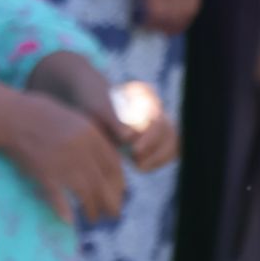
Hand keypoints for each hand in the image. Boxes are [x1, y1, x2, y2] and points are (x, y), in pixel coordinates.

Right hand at [0, 91, 124, 225]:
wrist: (7, 114)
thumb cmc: (36, 111)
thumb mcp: (70, 116)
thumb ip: (89, 135)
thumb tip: (103, 158)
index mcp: (90, 133)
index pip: (115, 165)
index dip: (119, 184)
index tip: (119, 193)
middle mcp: (81, 149)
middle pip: (104, 184)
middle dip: (111, 203)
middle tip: (112, 214)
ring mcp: (63, 162)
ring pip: (86, 194)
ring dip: (92, 210)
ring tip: (92, 218)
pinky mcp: (44, 173)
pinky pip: (59, 198)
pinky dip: (64, 211)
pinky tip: (69, 220)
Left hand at [26, 54, 178, 173]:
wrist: (86, 98)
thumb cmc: (89, 100)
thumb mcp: (95, 105)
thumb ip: (111, 118)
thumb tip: (126, 138)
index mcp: (144, 93)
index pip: (157, 116)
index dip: (150, 135)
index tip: (132, 148)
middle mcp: (156, 106)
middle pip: (170, 130)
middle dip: (156, 149)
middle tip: (137, 162)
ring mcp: (158, 120)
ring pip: (173, 141)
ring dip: (160, 157)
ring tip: (139, 166)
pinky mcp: (156, 136)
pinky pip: (167, 150)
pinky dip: (158, 160)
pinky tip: (141, 167)